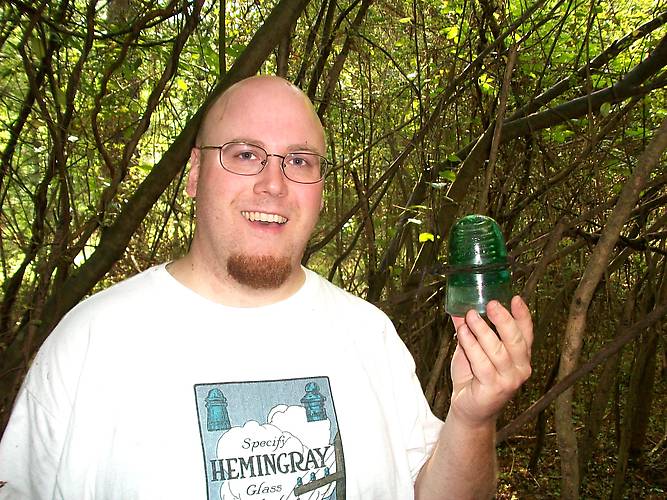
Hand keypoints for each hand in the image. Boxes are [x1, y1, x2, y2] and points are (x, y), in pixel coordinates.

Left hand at [449, 296, 532, 426]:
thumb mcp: (472, 350)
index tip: (515, 298)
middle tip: (491, 303)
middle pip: (516, 340)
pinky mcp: (494, 389)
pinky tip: (463, 333)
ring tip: (470, 316)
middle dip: (504, 320)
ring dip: (483, 330)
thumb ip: (469, 331)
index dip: (523, 315)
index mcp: (520, 357)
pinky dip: (472, 345)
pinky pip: (482, 363)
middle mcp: (520, 369)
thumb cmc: (474, 379)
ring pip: (498, 351)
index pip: (527, 333)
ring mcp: (509, 380)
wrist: (469, 410)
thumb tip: (459, 309)